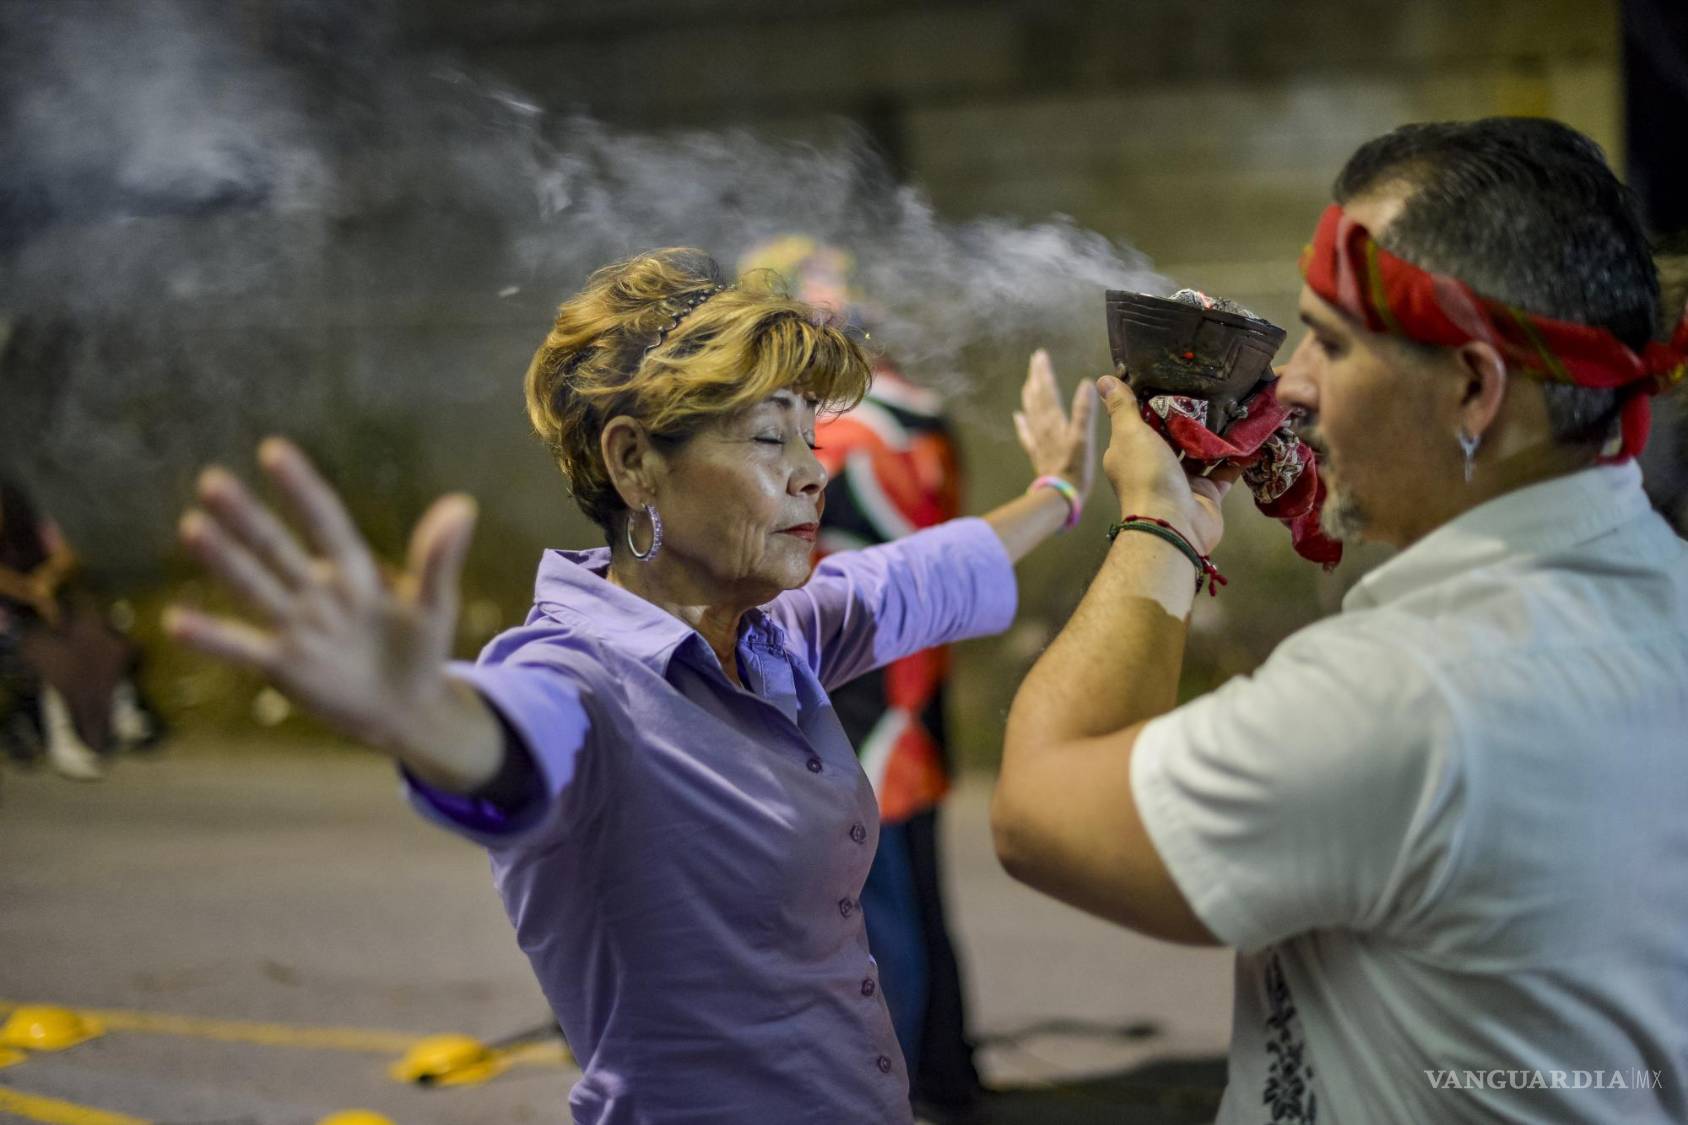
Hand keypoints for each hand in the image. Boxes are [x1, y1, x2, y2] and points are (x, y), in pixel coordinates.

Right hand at [164, 438, 478, 756]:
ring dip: (225, 560)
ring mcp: (296, 626)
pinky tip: (175, 621)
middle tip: (211, 480)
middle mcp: (316, 591)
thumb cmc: (421, 648)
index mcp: (354, 571)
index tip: (273, 451)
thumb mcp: (435, 603)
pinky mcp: (283, 665)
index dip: (302, 489)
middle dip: (247, 517)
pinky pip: (242, 648)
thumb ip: (439, 558)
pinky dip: (212, 636)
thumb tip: (463, 505)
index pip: (324, 522)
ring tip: (192, 526)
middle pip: (277, 547)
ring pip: (255, 587)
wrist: (407, 708)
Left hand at [1013, 349, 1097, 498]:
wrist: (1059, 495)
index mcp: (1054, 420)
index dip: (1044, 372)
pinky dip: (1022, 422)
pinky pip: (1026, 433)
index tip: (1041, 354)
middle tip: (1035, 360)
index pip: (1047, 390)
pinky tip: (1018, 416)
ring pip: (1031, 411)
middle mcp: (1043, 427)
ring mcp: (1038, 440)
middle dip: (1036, 377)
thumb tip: (1086, 384)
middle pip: (1037, 396)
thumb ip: (1084, 411)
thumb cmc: (1075, 468)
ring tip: (1028, 381)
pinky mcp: (1036, 453)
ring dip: (1030, 394)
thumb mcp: (1084, 438)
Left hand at [1095, 375, 1234, 555]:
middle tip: (1215, 389)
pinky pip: (1225, 471)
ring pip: (1202, 452)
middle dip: (1192, 417)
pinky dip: (1237, 456)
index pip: (1143, 421)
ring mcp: (1182, 481)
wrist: (1171, 524)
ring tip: (1236, 406)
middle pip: (1175, 436)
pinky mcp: (1207, 493)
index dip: (1157, 402)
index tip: (1177, 377)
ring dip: (1217, 434)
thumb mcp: (1130, 433)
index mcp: (1131, 452)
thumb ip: (1122, 407)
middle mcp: (1155, 466)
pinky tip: (1251, 436)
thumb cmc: (1146, 475)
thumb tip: (1104, 379)